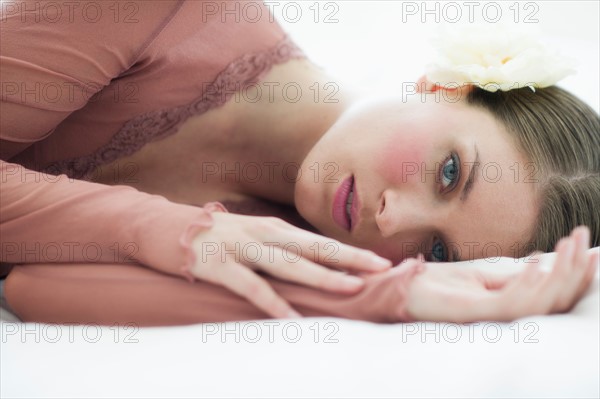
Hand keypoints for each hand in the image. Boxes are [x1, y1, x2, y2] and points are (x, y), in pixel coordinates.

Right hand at [190, 212, 391, 317]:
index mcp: (274, 228)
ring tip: (351, 289)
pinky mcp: (219, 266)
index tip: (381, 261)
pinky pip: (251, 288)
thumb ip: (279, 249)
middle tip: (381, 268)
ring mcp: (242, 248)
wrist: (164, 227)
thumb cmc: (216, 236)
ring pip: (289, 265)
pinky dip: (273, 304)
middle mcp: (263, 234)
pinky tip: (290, 319)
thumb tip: (310, 266)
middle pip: (313, 249)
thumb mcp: (252, 236)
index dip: (351, 252)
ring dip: (322, 277)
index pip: (320, 242)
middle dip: (349, 259)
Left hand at [404, 226, 598, 322]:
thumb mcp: (480, 276)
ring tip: (570, 242)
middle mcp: (503, 315)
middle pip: (557, 300)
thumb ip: (510, 277)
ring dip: (561, 272)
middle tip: (585, 236)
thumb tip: (542, 264)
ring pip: (542, 303)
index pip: (554, 296)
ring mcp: (489, 316)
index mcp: (507, 307)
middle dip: (576, 268)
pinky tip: (538, 262)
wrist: (400, 289)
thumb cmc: (436, 284)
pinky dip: (529, 282)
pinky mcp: (472, 312)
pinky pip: (511, 302)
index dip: (576, 275)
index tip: (589, 248)